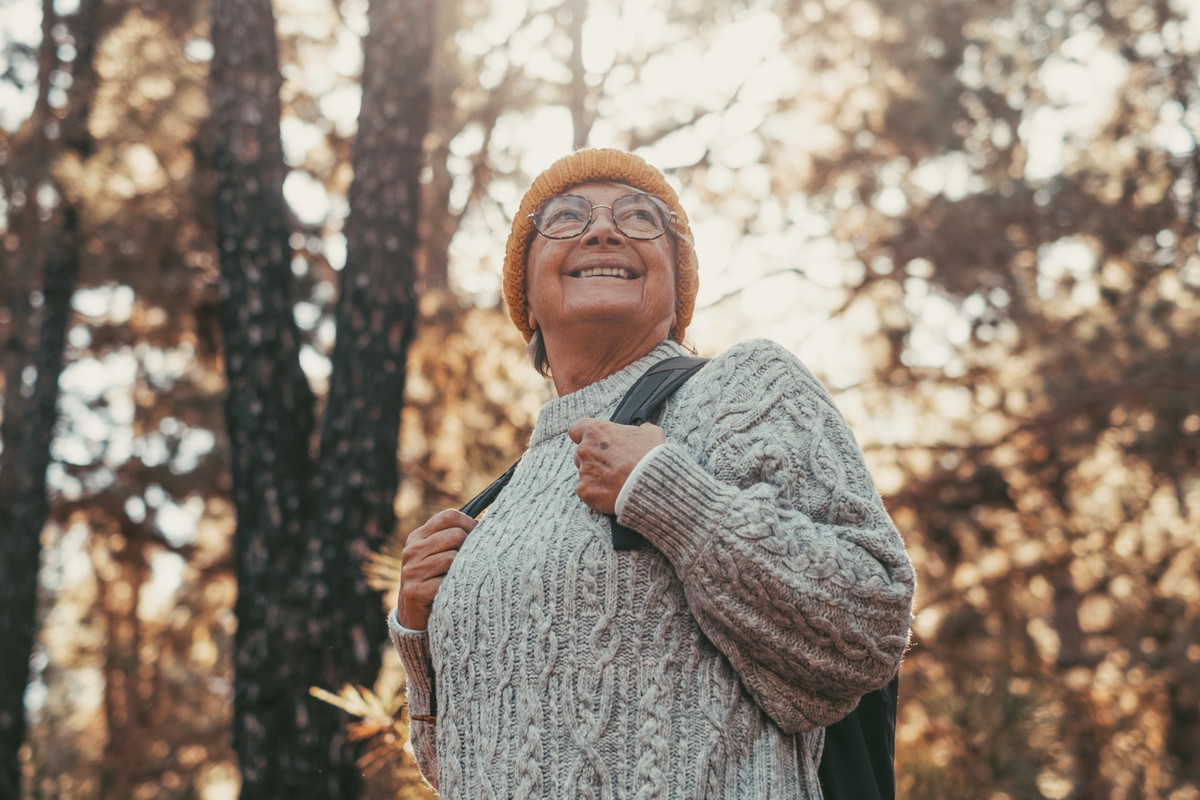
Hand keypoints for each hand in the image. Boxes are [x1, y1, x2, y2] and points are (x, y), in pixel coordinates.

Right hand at [398, 509, 475, 630]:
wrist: (413, 618)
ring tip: (461, 579)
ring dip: (463, 570)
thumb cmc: (435, 581)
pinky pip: (447, 581)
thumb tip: (489, 524)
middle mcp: (412, 550)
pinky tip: (454, 593)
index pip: (449, 516)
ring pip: (453, 558)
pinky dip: (456, 588)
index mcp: (418, 537)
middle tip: (474, 563)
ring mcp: (412, 571)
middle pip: (455, 535)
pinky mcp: (415, 591)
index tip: (480, 537)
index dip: (470, 523)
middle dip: (470, 548)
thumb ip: (453, 538)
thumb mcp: (437, 555)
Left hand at [568, 418, 665, 515]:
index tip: (592, 442)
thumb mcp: (649, 432)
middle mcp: (585, 450)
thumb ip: (636, 430)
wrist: (653, 484)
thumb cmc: (651, 457)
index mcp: (597, 431)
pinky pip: (586, 491)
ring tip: (616, 481)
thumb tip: (640, 431)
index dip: (583, 436)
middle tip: (612, 465)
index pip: (576, 429)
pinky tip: (612, 493)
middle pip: (581, 453)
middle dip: (594, 459)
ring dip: (596, 476)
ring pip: (584, 473)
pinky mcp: (585, 491)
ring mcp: (584, 471)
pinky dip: (596, 493)